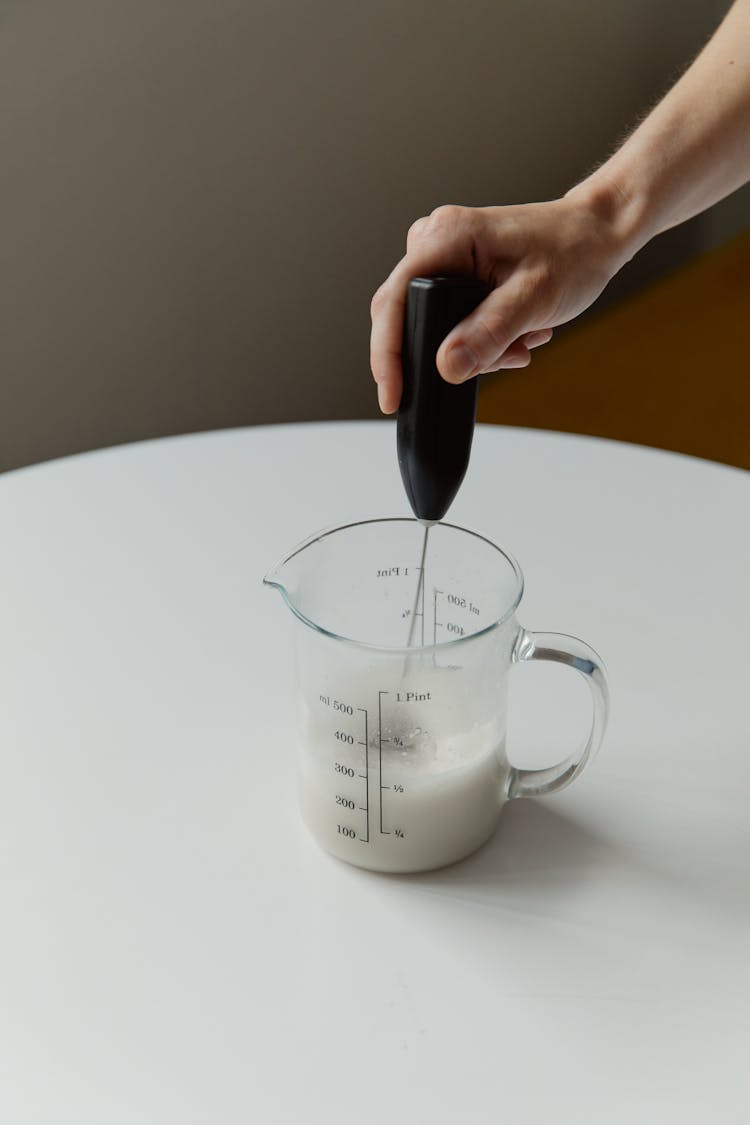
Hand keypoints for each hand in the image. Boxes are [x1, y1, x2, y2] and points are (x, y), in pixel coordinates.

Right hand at [370, 190, 632, 413]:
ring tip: (521, 341)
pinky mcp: (455, 272)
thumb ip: (488, 333)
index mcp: (446, 236)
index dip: (387, 355)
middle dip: (449, 352)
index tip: (393, 397)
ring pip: (433, 325)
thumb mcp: (534, 298)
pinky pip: (449, 321)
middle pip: (407, 316)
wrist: (597, 234)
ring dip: (474, 347)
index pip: (393, 302)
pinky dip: (481, 339)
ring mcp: (444, 256)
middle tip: (502, 357)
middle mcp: (435, 241)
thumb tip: (445, 367)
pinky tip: (516, 334)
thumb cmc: (572, 251)